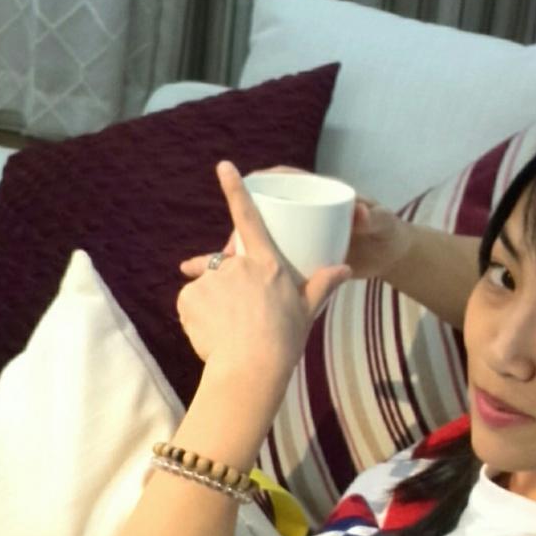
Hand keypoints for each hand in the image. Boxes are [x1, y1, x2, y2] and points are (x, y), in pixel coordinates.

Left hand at [175, 162, 349, 388]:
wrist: (251, 369)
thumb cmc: (284, 341)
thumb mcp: (306, 310)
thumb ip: (322, 284)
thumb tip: (346, 269)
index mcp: (266, 263)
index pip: (248, 218)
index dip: (235, 189)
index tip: (224, 166)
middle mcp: (238, 265)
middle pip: (228, 267)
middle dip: (232, 291)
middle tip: (242, 321)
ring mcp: (212, 279)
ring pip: (208, 287)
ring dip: (215, 304)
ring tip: (229, 332)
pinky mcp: (190, 296)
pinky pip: (191, 303)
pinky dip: (197, 316)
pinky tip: (211, 334)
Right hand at [179, 165, 409, 286]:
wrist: (390, 256)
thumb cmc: (386, 231)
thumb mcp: (381, 223)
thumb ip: (372, 217)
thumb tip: (359, 210)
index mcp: (317, 194)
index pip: (285, 179)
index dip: (263, 179)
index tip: (241, 180)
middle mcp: (303, 211)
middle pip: (264, 212)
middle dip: (241, 226)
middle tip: (230, 249)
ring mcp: (299, 232)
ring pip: (262, 237)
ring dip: (241, 250)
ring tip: (225, 268)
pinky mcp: (300, 252)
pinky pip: (272, 256)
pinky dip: (255, 266)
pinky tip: (238, 281)